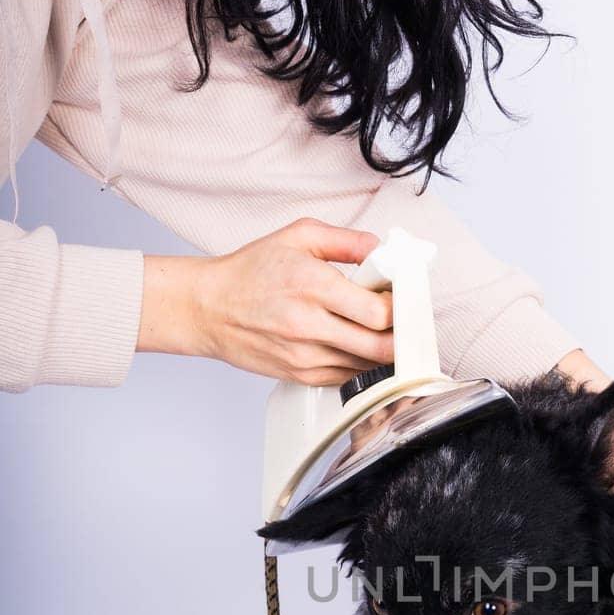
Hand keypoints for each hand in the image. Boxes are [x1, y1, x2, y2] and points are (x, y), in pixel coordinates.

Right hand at [138, 218, 393, 383]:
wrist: (209, 308)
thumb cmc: (251, 271)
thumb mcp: (298, 237)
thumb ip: (345, 241)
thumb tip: (381, 249)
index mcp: (312, 286)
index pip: (379, 313)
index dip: (400, 309)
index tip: (401, 300)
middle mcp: (309, 325)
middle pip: (380, 347)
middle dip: (400, 336)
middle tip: (402, 322)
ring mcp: (305, 355)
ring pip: (367, 365)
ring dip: (382, 352)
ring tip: (378, 331)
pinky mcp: (301, 375)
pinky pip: (347, 378)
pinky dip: (360, 364)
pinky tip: (355, 345)